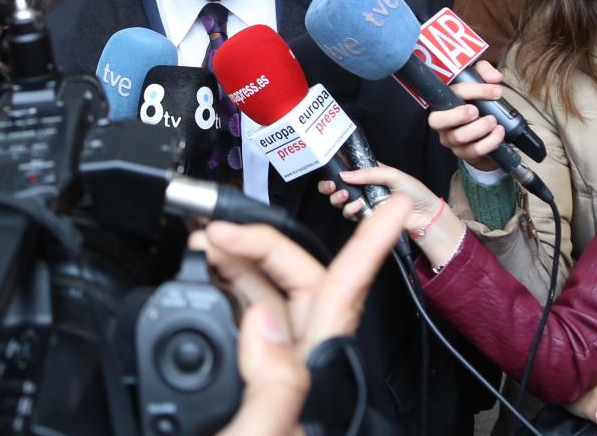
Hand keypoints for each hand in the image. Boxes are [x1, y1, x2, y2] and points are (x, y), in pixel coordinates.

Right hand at [204, 199, 408, 435]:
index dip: (370, 245)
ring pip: (266, 294)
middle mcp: (300, 360)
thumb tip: (263, 322)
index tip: (395, 207)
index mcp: (316, 371)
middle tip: (216, 230)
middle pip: (298, 278)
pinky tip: (202, 277)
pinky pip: (242, 314)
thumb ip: (273, 387)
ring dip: (235, 263)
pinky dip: (221, 287)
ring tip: (200, 244)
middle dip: (259, 244)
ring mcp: (274, 362)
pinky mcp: (245, 368)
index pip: (347, 292)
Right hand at [316, 162, 434, 226]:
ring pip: (341, 200)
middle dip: (330, 185)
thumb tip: (345, 174)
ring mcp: (364, 202)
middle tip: (331, 186)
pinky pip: (350, 214)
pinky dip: (350, 210)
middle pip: (339, 185)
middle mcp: (365, 187)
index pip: (349, 167)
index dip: (337, 168)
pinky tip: (358, 206)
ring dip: (339, 198)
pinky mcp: (366, 216)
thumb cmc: (415, 192)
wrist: (424, 216)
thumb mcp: (393, 175)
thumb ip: (368, 173)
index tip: (330, 169)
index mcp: (371, 173)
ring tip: (346, 196)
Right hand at [427, 65, 507, 169]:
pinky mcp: (463, 152)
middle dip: (458, 115)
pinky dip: (489, 142)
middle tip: (477, 111)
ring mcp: (450, 139)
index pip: (449, 93)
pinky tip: (498, 133)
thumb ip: (484, 72)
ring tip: (494, 122)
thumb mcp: (479, 81)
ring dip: (479, 129)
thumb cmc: (476, 102)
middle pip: (436, 121)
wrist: (482, 129)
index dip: (473, 91)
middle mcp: (441, 122)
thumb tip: (494, 77)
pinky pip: (473, 150)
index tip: (495, 91)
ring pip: (458, 137)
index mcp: (442, 101)